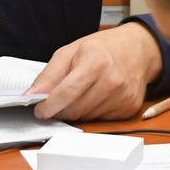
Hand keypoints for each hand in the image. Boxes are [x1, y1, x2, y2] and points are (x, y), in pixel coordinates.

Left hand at [27, 22, 161, 120]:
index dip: (49, 106)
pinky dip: (92, 112)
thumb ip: (49, 74)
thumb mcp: (71, 51)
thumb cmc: (101, 49)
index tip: (40, 110)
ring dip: (77, 111)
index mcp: (96, 62)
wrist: (137, 49)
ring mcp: (123, 96)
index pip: (66, 93)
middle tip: (58, 100)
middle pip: (75, 110)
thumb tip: (31, 94)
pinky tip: (96, 97)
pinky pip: (101, 120)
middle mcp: (112, 81)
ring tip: (81, 94)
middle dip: (61, 109)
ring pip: (86, 118)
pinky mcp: (129, 108)